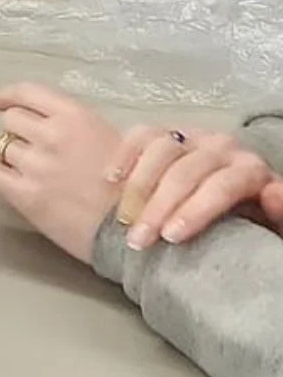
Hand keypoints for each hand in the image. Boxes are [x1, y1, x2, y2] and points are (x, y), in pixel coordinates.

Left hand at [0, 83, 123, 263]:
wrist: (131, 232)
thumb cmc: (128, 188)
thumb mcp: (107, 138)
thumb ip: (72, 125)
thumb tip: (42, 122)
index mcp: (75, 116)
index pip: (27, 92)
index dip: (6, 95)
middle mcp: (52, 135)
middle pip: (11, 118)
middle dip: (13, 130)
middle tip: (19, 143)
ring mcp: (37, 165)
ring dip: (0, 150)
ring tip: (9, 162)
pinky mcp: (25, 195)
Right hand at [108, 124, 281, 249]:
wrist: (241, 208)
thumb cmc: (253, 224)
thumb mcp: (273, 228)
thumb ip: (280, 213)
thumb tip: (272, 194)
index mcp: (250, 169)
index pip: (222, 184)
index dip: (196, 210)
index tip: (171, 238)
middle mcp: (220, 146)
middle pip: (185, 171)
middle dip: (158, 207)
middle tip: (138, 241)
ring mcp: (191, 137)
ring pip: (160, 150)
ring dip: (137, 187)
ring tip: (122, 221)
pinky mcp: (167, 135)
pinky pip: (141, 135)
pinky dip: (124, 154)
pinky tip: (111, 178)